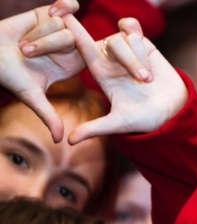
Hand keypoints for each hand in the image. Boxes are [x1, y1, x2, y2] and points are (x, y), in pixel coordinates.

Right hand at [0, 0, 81, 141]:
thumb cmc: (8, 75)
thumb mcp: (31, 96)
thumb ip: (48, 116)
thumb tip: (60, 141)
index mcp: (72, 65)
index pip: (92, 58)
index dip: (91, 56)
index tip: (82, 59)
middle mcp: (70, 47)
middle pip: (74, 39)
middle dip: (46, 45)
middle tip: (25, 53)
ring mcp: (62, 29)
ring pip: (64, 24)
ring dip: (38, 33)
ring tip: (23, 42)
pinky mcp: (51, 13)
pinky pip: (66, 7)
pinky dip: (59, 7)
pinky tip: (53, 11)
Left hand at [63, 15, 187, 143]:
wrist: (174, 112)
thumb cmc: (146, 119)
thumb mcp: (119, 123)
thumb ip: (95, 128)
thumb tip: (70, 141)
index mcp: (101, 73)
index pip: (83, 48)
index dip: (72, 32)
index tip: (60, 16)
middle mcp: (112, 59)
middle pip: (107, 42)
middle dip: (126, 58)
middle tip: (145, 80)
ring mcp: (128, 50)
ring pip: (123, 39)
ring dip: (140, 60)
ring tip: (151, 80)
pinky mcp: (143, 44)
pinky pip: (133, 30)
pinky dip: (139, 38)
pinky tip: (145, 51)